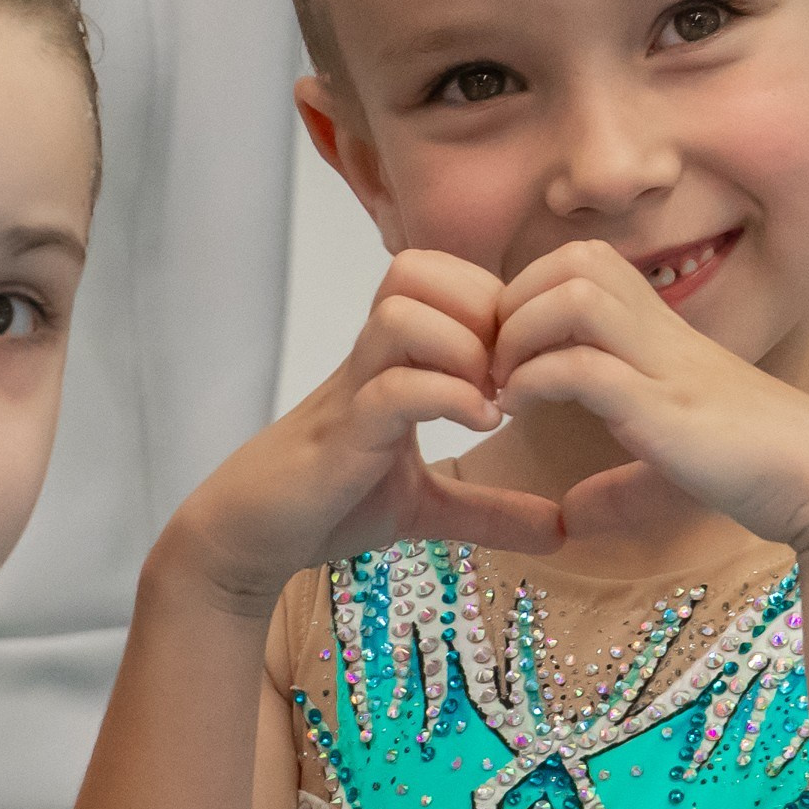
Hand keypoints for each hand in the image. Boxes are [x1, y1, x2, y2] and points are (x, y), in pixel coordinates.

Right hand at [166, 251, 564, 613]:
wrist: (249, 538)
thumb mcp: (427, 508)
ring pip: (402, 314)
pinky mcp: (340, 435)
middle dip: (482, 309)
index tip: (523, 359)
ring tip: (493, 396)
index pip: (438, 274)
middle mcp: (369, 360)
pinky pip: (392, 388)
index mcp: (391, 360)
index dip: (492, 299)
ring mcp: (350, 392)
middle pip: (418, 271)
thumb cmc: (328, 506)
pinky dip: (446, 398)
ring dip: (463, 347)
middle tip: (513, 369)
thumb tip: (560, 530)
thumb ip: (489, 509)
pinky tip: (480, 427)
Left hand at [488, 240, 808, 550]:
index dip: (527, 295)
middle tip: (493, 362)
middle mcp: (660, 332)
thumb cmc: (757, 472)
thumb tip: (571, 517)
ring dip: (518, 334)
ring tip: (504, 383)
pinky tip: (518, 411)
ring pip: (572, 296)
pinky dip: (534, 381)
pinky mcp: (663, 407)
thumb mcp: (670, 475)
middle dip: (513, 302)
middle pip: (573, 258)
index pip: (583, 263)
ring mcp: (663, 363)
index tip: (506, 355)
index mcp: (661, 332)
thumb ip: (617, 488)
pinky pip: (581, 366)